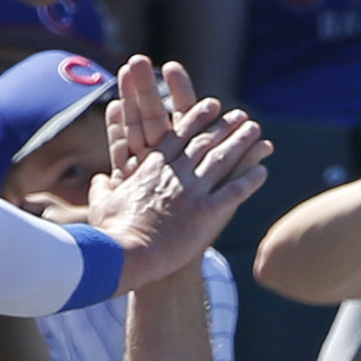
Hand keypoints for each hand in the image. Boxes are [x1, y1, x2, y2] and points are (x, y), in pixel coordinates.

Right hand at [90, 56, 271, 280]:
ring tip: (256, 131)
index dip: (198, 118)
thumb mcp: (101, 206)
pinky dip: (249, 180)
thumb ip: (101, 189)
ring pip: (223, 160)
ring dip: (242, 143)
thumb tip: (97, 182)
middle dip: (226, 126)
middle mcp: (176, 174)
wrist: (126, 255)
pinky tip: (262, 170)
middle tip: (242, 115)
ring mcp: (193, 193)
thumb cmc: (111, 232)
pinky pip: (234, 193)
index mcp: (151, 168)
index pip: (179, 135)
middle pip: (206, 142)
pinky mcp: (206, 214)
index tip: (212, 105)